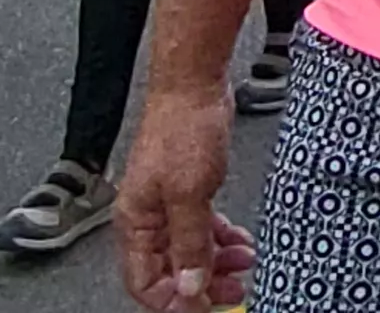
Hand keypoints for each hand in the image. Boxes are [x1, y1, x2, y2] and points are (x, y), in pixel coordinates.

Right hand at [119, 84, 252, 310]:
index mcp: (136, 223)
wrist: (194, 88)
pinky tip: (239, 241)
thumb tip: (190, 285)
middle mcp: (147, 219)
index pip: (144, 283)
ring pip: (189, 251)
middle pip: (169, 271)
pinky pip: (201, 229)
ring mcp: (168, 206)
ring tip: (243, 263)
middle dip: (201, 284)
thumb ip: (189, 243)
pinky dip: (220, 239)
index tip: (205, 305)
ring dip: (217, 261)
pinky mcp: (188, 192)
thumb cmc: (183, 129)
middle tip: (233, 288)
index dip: (174, 300)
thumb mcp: (190, 194)